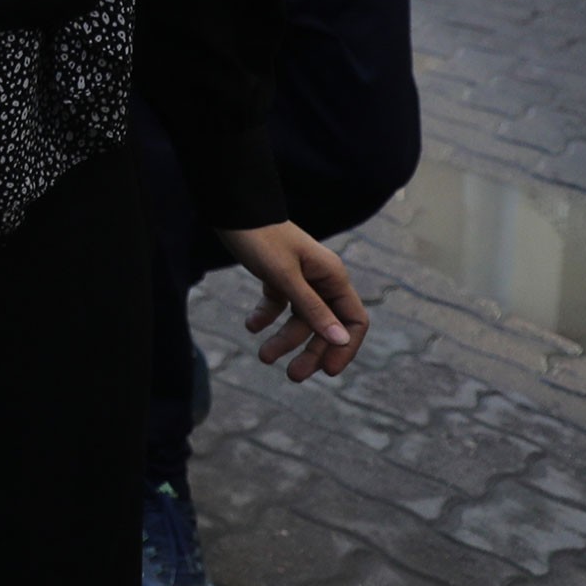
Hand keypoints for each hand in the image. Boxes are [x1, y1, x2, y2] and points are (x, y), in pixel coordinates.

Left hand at [215, 220, 368, 380]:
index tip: (328, 371)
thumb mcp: (285, 277)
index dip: (344, 347)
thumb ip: (312, 309)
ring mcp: (299, 278)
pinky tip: (251, 326)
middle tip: (292, 376)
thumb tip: (340, 341)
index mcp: (332, 277)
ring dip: (284, 339)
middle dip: (310, 351)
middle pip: (325, 325)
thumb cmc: (261, 239)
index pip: (353, 321)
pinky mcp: (277, 276)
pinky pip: (277, 304)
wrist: (232, 209)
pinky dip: (265, 317)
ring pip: (299, 319)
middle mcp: (320, 280)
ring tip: (263, 357)